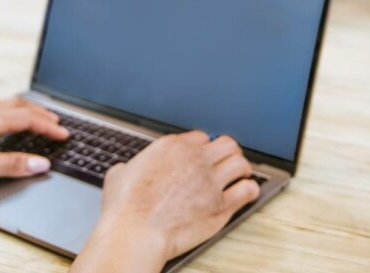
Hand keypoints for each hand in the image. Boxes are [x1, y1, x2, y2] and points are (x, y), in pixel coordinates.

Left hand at [0, 96, 68, 184]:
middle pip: (17, 104)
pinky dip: (6, 108)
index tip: (63, 134)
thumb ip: (9, 165)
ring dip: (23, 108)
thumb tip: (41, 164)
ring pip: (3, 102)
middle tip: (55, 122)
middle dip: (39, 112)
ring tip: (33, 116)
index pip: (26, 118)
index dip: (47, 126)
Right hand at [88, 131, 259, 266]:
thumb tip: (129, 169)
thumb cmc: (126, 207)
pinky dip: (250, 189)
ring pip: (240, 162)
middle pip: (227, 143)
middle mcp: (196, 159)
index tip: (204, 156)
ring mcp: (211, 181)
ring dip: (242, 168)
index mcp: (173, 146)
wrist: (136, 232)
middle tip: (226, 163)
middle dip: (228, 152)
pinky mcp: (221, 206)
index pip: (202, 137)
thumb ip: (133, 165)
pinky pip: (247, 190)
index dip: (204, 147)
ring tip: (240, 176)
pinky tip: (246, 193)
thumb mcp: (120, 173)